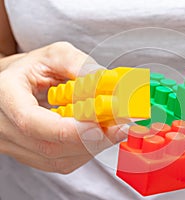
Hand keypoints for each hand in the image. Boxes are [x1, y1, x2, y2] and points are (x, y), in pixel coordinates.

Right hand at [0, 42, 126, 173]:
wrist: (12, 84)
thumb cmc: (30, 69)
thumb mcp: (53, 55)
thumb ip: (78, 64)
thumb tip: (106, 82)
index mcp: (4, 96)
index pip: (32, 123)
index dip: (70, 129)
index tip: (101, 125)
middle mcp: (5, 127)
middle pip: (50, 147)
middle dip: (91, 140)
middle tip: (119, 127)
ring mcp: (15, 146)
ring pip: (58, 160)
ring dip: (91, 147)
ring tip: (111, 129)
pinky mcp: (31, 155)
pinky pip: (61, 163)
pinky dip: (85, 151)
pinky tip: (96, 136)